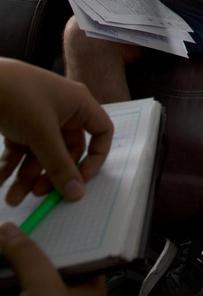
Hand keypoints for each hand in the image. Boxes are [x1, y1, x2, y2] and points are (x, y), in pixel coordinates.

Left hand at [0, 60, 112, 204]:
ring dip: (28, 177)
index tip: (80, 181)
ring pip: (42, 154)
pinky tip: (0, 181)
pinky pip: (21, 150)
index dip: (95, 158)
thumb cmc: (18, 96)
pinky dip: (12, 166)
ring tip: (13, 198)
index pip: (101, 132)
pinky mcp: (19, 123)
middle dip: (52, 174)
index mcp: (79, 104)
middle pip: (67, 150)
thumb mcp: (41, 133)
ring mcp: (40, 118)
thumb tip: (78, 194)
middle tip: (38, 193)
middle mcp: (63, 111)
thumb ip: (59, 166)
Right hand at [0, 223, 105, 295]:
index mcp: (86, 287)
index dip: (54, 234)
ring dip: (5, 271)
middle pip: (41, 266)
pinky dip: (0, 292)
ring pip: (19, 285)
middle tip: (4, 232)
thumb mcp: (43, 287)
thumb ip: (26, 254)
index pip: (74, 250)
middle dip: (20, 252)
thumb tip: (8, 229)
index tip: (36, 216)